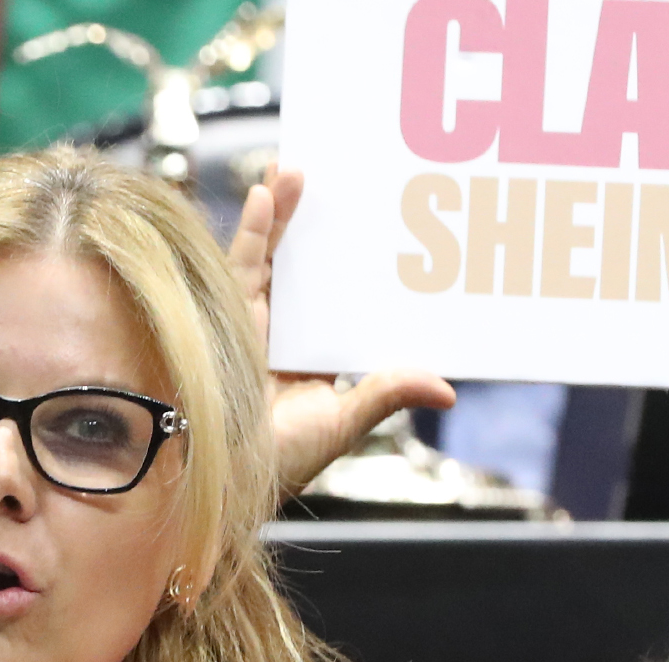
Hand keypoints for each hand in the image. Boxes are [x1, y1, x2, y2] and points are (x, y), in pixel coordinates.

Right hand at [229, 167, 455, 496]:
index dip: (349, 261)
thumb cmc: (278, 465)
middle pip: (298, 268)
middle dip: (311, 225)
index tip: (371, 224)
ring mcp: (248, 325)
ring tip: (295, 170)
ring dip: (281, 214)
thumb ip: (386, 393)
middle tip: (334, 178)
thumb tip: (446, 390)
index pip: (335, 297)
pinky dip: (250, 231)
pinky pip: (237, 268)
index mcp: (311, 356)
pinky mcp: (222, 320)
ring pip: (268, 259)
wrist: (222, 483)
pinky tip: (263, 196)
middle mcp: (279, 334)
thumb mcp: (344, 423)